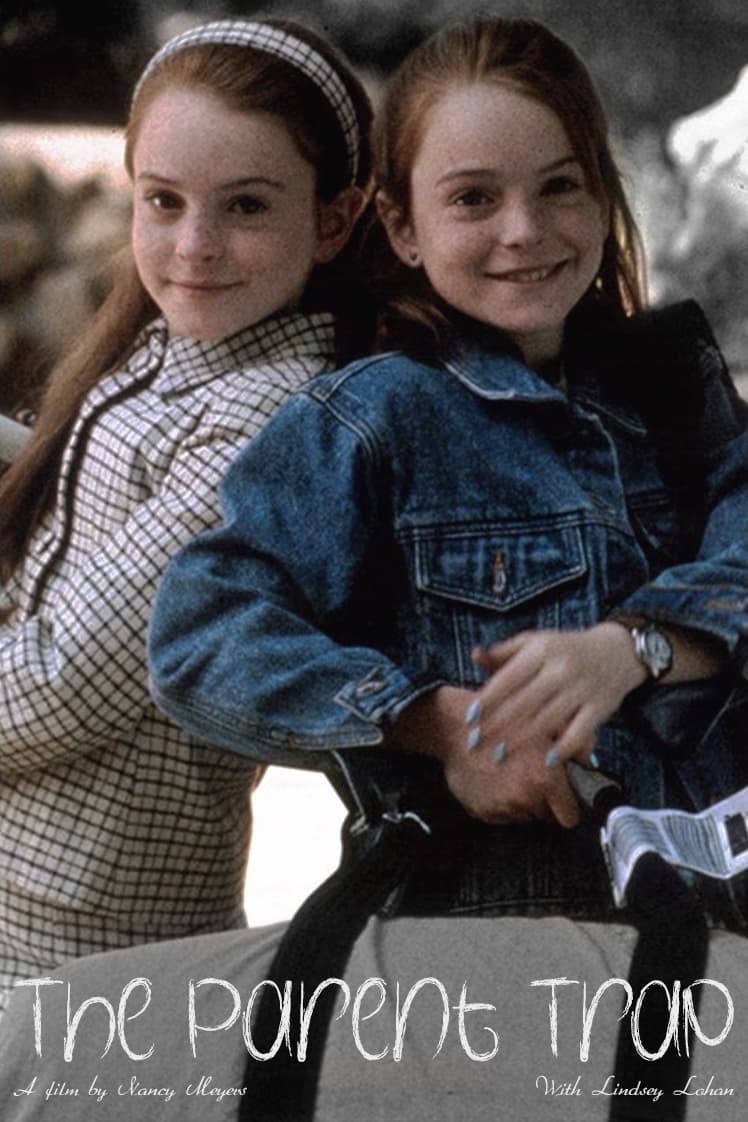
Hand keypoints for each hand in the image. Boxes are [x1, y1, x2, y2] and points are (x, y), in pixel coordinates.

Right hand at [393, 684, 583, 826]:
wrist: (455, 726)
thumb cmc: (503, 719)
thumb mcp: (547, 722)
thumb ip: (577, 742)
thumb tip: (590, 761)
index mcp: (545, 779)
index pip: (570, 817)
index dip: (568, 805)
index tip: (562, 796)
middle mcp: (524, 798)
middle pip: (546, 816)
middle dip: (544, 800)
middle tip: (532, 776)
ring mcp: (501, 807)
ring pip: (523, 815)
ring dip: (521, 800)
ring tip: (510, 773)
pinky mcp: (481, 811)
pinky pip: (500, 814)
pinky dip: (499, 801)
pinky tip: (493, 778)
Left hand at [470, 623, 645, 769]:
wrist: (617, 651)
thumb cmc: (565, 649)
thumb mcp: (535, 642)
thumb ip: (504, 652)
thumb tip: (474, 655)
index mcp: (541, 650)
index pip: (508, 678)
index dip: (488, 699)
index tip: (469, 718)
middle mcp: (561, 668)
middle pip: (524, 702)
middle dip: (497, 725)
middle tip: (476, 743)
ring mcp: (581, 688)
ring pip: (547, 719)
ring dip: (520, 740)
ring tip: (499, 755)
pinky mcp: (600, 707)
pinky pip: (580, 731)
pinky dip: (564, 747)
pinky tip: (546, 760)